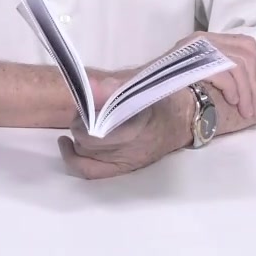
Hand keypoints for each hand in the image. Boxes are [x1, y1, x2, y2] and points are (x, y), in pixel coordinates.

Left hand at [57, 97, 188, 179]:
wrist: (187, 118)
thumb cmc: (167, 97)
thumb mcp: (147, 83)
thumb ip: (118, 85)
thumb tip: (92, 87)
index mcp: (139, 127)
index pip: (98, 131)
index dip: (85, 116)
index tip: (85, 102)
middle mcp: (132, 150)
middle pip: (88, 143)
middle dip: (80, 125)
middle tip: (83, 110)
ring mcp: (128, 162)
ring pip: (86, 156)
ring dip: (79, 139)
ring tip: (82, 123)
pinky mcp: (124, 168)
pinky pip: (91, 171)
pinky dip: (75, 159)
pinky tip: (68, 145)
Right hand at [175, 32, 255, 121]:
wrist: (137, 92)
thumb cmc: (169, 90)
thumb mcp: (200, 77)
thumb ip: (221, 73)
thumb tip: (252, 88)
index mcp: (208, 40)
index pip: (246, 45)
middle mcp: (203, 39)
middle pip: (247, 52)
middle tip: (255, 110)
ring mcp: (196, 46)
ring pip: (239, 63)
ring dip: (247, 91)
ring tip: (245, 110)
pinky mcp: (191, 59)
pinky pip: (224, 70)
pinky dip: (233, 88)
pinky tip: (232, 101)